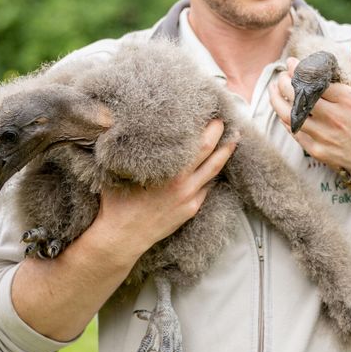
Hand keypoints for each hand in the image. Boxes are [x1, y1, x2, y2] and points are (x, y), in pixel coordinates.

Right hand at [92, 119, 236, 262]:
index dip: (208, 128)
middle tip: (226, 120)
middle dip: (221, 135)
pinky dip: (211, 175)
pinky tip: (215, 165)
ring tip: (233, 139)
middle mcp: (184, 184)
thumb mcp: (120, 172)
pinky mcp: (191, 210)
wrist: (122, 238)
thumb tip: (125, 126)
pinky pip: (206, 188)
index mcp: (171, 172)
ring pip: (214, 171)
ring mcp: (190, 198)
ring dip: (225, 154)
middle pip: (212, 153)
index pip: (198, 144)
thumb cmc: (117, 203)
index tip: (211, 113)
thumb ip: (129, 150)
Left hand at [269, 42, 350, 179]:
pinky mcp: (318, 151)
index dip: (298, 69)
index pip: (314, 80)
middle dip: (284, 82)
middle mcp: (333, 117)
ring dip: (277, 99)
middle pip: (297, 96)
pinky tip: (282, 111)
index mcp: (348, 99)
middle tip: (282, 75)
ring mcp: (324, 135)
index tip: (291, 62)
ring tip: (273, 89)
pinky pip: (294, 133)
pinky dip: (285, 120)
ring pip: (290, 115)